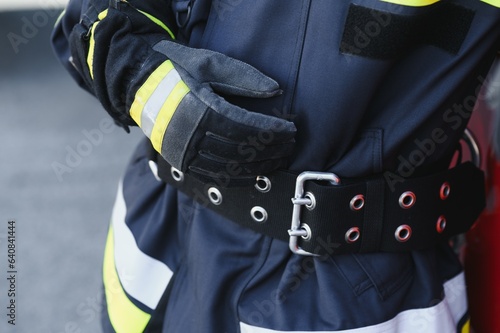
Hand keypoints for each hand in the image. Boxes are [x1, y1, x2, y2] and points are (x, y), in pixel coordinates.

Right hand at [68, 2, 295, 184]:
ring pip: (230, 167)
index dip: (271, 132)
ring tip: (279, 160)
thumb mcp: (210, 63)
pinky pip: (214, 176)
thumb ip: (243, 76)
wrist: (140, 85)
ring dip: (258, 166)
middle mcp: (192, 135)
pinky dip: (237, 177)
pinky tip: (254, 174)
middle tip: (290, 147)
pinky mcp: (182, 162)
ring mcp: (185, 152)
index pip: (246, 127)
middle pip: (241, 150)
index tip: (291, 131)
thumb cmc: (177, 70)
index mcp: (201, 109)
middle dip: (270, 150)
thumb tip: (275, 90)